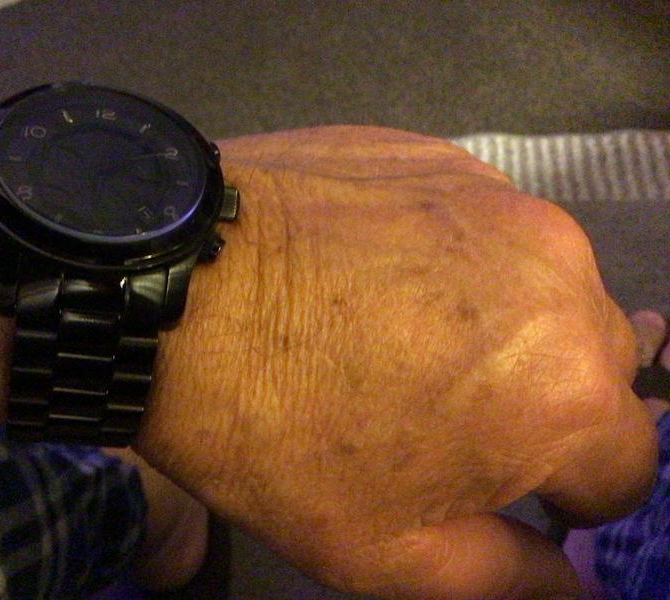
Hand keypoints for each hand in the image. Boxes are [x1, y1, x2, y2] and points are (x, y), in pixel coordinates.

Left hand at [135, 126, 657, 598]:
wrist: (169, 289)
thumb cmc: (274, 431)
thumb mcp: (390, 547)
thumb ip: (509, 577)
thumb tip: (579, 585)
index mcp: (566, 387)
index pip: (625, 468)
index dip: (565, 495)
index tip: (501, 485)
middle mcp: (560, 275)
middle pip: (595, 369)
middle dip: (541, 405)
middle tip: (441, 410)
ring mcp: (501, 200)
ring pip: (543, 290)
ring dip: (501, 325)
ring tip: (402, 335)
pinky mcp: (444, 156)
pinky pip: (484, 229)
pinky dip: (454, 262)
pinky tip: (377, 274)